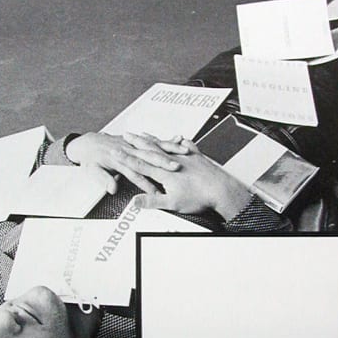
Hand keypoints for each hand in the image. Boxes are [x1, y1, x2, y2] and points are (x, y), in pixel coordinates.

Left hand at [65, 132, 184, 194]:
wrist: (87, 144)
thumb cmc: (90, 159)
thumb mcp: (92, 171)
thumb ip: (104, 180)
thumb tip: (112, 189)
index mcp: (119, 161)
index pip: (136, 174)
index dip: (147, 184)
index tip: (158, 192)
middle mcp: (129, 151)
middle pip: (151, 157)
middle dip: (165, 162)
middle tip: (177, 168)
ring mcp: (135, 145)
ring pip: (156, 146)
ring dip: (170, 148)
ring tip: (183, 151)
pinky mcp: (138, 142)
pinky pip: (156, 140)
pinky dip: (169, 140)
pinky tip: (180, 139)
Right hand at [131, 139, 251, 220]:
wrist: (222, 189)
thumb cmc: (199, 197)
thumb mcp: (172, 203)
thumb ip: (152, 201)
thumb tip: (135, 201)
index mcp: (164, 173)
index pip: (140, 164)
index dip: (126, 158)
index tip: (116, 152)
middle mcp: (173, 161)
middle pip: (150, 150)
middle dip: (135, 142)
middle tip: (125, 135)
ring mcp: (185, 157)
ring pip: (164, 145)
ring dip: (152, 139)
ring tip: (143, 134)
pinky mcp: (197, 157)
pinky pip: (185, 146)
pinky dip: (177, 142)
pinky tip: (178, 138)